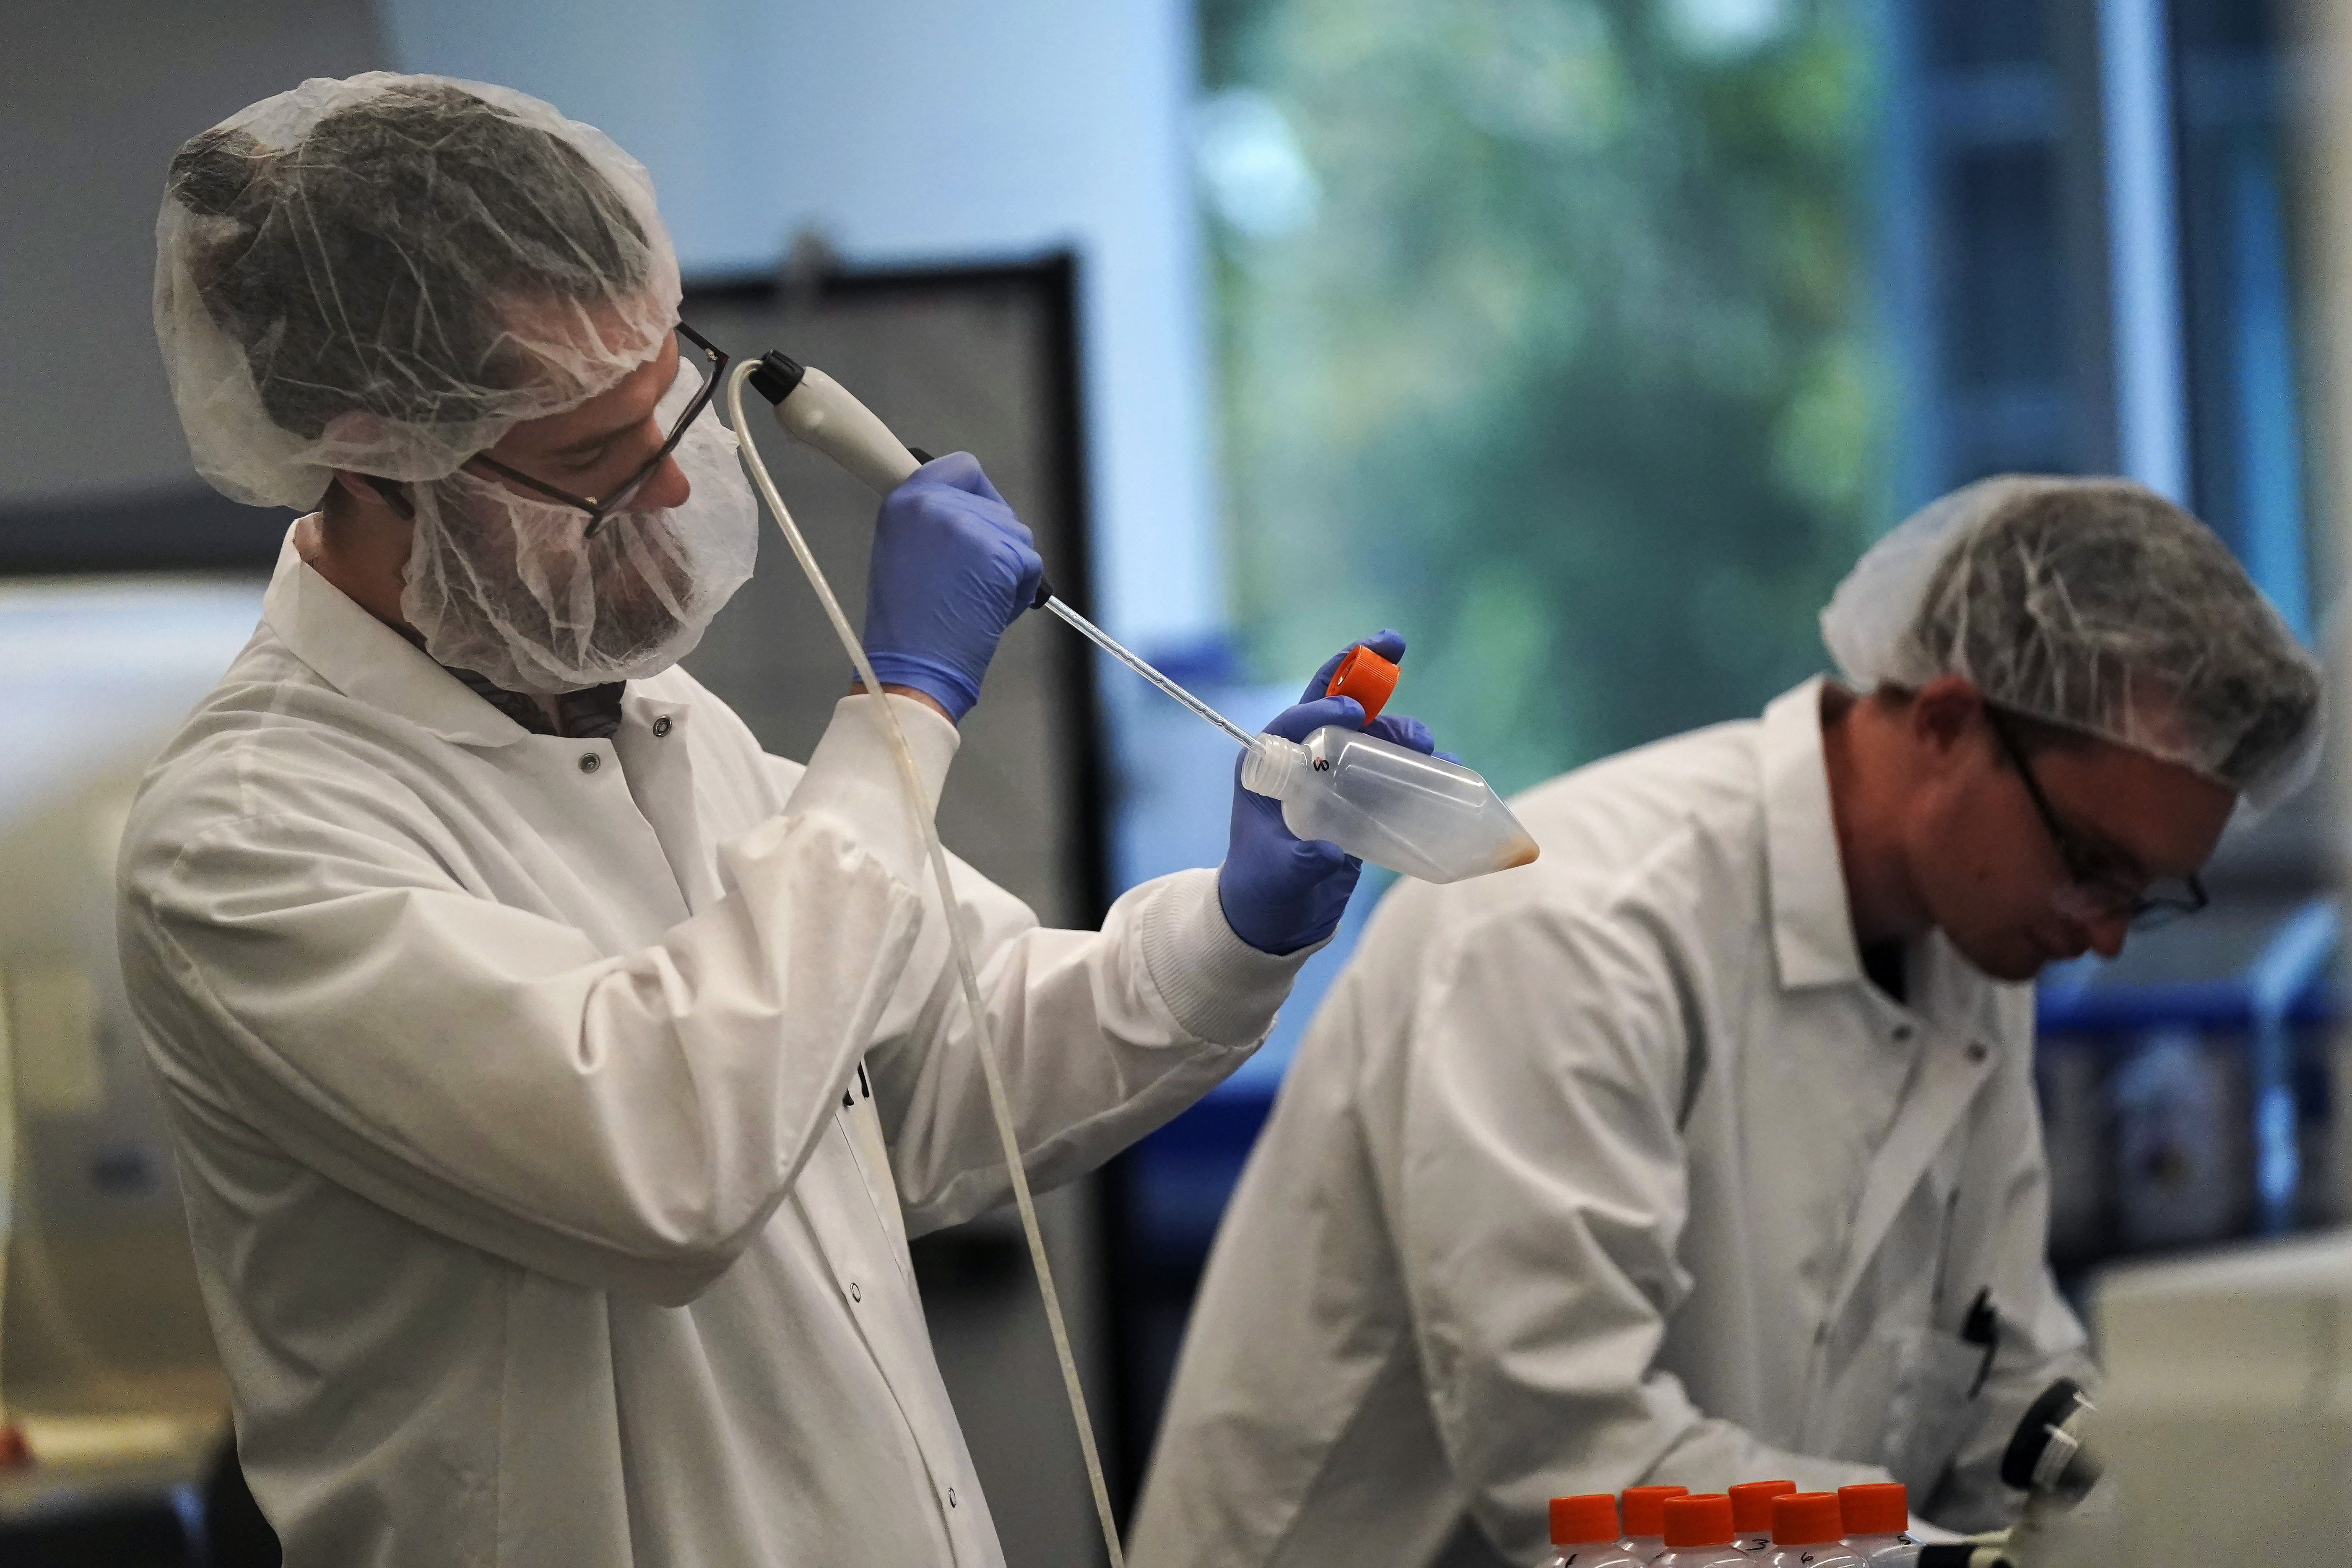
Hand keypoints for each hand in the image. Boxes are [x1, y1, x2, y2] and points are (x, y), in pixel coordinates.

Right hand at [861, 453, 1044, 722]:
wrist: (912, 667)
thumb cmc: (908, 625)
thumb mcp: (903, 553)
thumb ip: (933, 521)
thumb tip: (968, 510)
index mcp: (906, 500)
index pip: (962, 467)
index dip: (978, 493)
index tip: (980, 514)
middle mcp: (935, 504)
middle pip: (998, 507)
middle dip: (996, 543)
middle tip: (970, 582)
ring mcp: (968, 526)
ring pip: (1018, 535)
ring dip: (1009, 567)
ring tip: (974, 598)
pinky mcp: (998, 553)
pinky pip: (1030, 564)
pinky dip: (1021, 589)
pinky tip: (990, 610)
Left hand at [1218, 629, 1438, 954]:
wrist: (1275, 918)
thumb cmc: (1263, 892)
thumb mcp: (1277, 878)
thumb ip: (1300, 864)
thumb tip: (1329, 854)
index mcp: (1265, 769)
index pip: (1291, 723)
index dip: (1320, 708)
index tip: (1352, 710)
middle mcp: (1298, 761)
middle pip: (1332, 703)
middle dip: (1362, 669)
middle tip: (1395, 646)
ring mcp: (1331, 776)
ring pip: (1368, 733)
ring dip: (1398, 727)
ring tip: (1426, 744)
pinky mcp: (1358, 796)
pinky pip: (1390, 767)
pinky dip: (1417, 763)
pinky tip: (1446, 766)